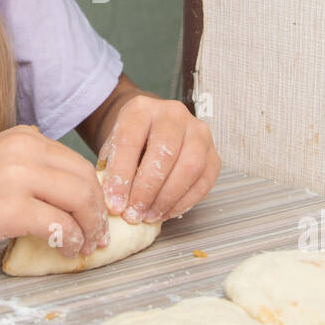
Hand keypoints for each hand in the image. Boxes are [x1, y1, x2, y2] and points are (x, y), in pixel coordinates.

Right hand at [0, 125, 109, 257]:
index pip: (77, 163)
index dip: (94, 193)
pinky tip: (65, 250)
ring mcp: (20, 178)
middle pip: (86, 180)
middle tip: (99, 235)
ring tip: (84, 245)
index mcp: (25, 138)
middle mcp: (26, 151)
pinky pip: (60, 225)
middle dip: (98, 211)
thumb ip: (29, 170)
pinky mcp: (12, 209)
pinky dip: (71, 240)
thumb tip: (63, 198)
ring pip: (80, 200)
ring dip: (89, 227)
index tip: (96, 215)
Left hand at [98, 96, 219, 223]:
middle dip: (147, 190)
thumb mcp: (112, 149)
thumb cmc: (130, 142)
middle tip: (133, 214)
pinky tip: (165, 212)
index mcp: (141, 108)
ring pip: (190, 166)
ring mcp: (198, 132)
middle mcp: (173, 114)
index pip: (130, 139)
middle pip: (165, 152)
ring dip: (167, 198)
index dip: (121, 175)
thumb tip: (113, 202)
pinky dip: (184, 202)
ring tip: (149, 215)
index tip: (114, 202)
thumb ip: (111, 171)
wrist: (151, 131)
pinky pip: (204, 181)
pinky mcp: (213, 153)